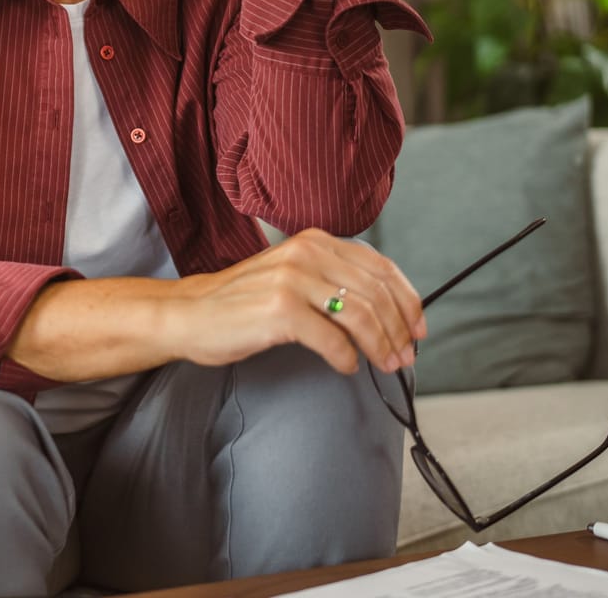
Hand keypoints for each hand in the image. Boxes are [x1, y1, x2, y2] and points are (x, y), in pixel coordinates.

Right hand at [168, 227, 427, 374]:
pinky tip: (346, 366)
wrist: (190, 313)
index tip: (417, 328)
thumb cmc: (241, 302)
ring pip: (360, 315)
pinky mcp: (280, 310)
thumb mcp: (292, 276)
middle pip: (376, 293)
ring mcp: (292, 280)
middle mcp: (306, 253)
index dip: (408, 300)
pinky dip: (347, 358)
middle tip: (405, 357)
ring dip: (381, 346)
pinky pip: (332, 340)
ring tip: (385, 365)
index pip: (380, 267)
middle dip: (399, 330)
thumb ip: (331, 281)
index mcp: (315, 241)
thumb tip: (384, 311)